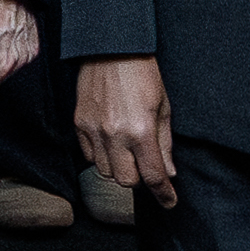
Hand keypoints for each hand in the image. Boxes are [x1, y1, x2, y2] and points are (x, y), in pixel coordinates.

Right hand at [75, 53, 177, 210]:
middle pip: (126, 181)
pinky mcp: (79, 123)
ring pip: (105, 171)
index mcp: (141, 131)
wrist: (112, 48)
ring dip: (119, 168)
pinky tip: (110, 142)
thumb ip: (165, 144)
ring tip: (127, 151)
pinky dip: (102, 156)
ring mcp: (94, 130)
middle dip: (139, 178)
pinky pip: (89, 155)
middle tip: (146, 165)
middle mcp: (115, 135)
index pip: (153, 176)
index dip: (164, 194)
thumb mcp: (163, 107)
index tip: (169, 202)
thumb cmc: (142, 74)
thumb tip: (169, 172)